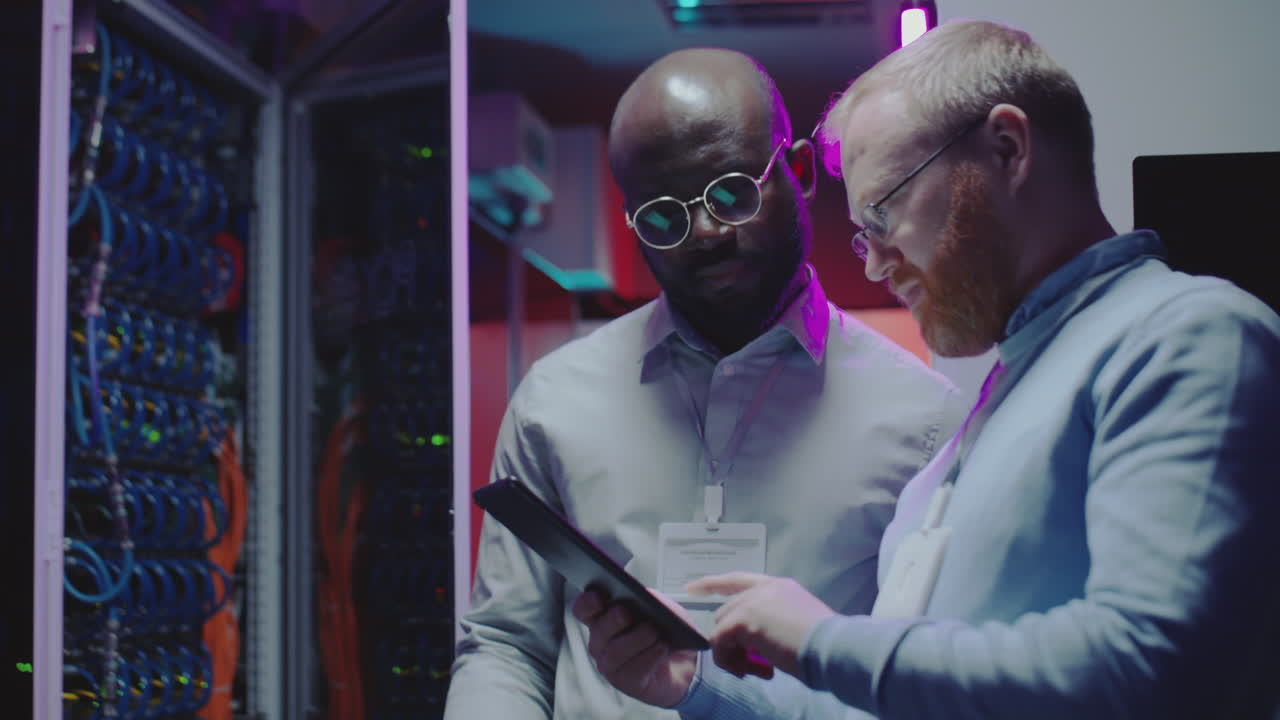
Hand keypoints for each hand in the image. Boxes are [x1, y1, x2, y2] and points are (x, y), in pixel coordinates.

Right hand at [571, 587, 698, 707]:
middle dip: (612, 620)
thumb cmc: (667, 630)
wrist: (685, 662)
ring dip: (635, 640)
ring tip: (653, 631)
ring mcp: (611, 665)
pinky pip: (632, 671)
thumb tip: (644, 597)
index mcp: (604, 618)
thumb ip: (651, 599)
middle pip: (598, 630)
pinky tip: (661, 647)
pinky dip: (649, 656)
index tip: (597, 596)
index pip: (584, 610)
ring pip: (614, 652)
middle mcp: (601, 643)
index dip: (586, 603)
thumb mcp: (663, 607)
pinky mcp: (626, 683)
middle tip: (626, 613)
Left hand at [687, 572, 835, 679]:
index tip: (692, 587)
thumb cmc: (826, 644)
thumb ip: (773, 624)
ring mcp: (753, 602)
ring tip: (754, 672)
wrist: (836, 647)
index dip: (713, 583)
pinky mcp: (745, 620)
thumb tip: (755, 645)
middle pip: (726, 612)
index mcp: (778, 587)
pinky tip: (749, 672)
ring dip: (732, 655)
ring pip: (721, 628)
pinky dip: (728, 661)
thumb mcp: (797, 625)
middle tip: (750, 667)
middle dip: (730, 642)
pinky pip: (720, 642)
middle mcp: (764, 589)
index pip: (737, 580)